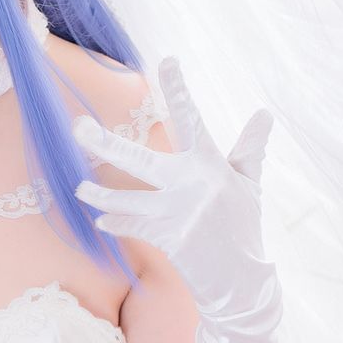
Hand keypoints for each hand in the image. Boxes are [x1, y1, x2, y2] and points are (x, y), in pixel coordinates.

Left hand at [72, 57, 271, 306]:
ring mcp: (179, 213)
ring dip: (100, 195)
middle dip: (106, 144)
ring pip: (128, 199)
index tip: (167, 60)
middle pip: (141, 160)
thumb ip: (250, 150)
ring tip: (79, 188)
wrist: (243, 282)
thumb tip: (265, 114)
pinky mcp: (170, 239)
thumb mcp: (250, 187)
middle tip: (78, 128)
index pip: (192, 120)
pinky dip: (117, 224)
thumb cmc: (244, 230)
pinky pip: (134, 227)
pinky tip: (100, 222)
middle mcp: (193, 185)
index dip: (179, 89)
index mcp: (211, 165)